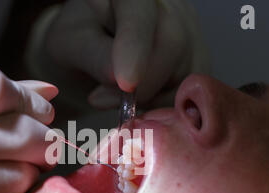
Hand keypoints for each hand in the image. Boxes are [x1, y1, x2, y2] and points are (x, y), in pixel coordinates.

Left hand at [44, 0, 208, 108]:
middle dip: (143, 84)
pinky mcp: (198, 58)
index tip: (126, 83)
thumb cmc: (79, 40)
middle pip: (173, 42)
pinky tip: (139, 101)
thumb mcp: (70, 45)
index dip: (135, 45)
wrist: (94, 47)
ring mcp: (188, 29)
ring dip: (150, 98)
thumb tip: (119, 79)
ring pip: (186, 71)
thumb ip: (94, 56)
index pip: (139, 10)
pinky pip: (189, 91)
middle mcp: (167, 4)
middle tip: (100, 99)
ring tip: (117, 96)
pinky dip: (162, 106)